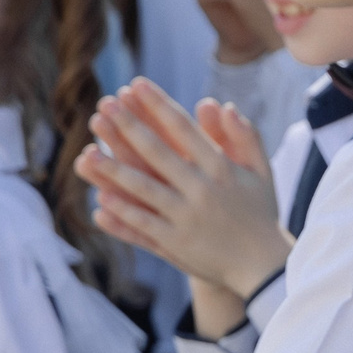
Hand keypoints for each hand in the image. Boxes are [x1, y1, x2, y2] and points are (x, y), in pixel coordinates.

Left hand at [80, 79, 287, 300]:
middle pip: (159, 154)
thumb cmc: (260, 213)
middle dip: (130, 128)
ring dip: (114, 172)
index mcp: (222, 170)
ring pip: (144, 190)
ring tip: (88, 154)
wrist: (264, 267)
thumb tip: (222, 105)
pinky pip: (144, 226)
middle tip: (105, 105)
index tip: (136, 84)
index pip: (184, 130)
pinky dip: (123, 214)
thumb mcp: (261, 172)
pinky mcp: (176, 245)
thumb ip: (244, 137)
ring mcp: (187, 219)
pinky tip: (101, 200)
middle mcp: (202, 192)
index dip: (158, 105)